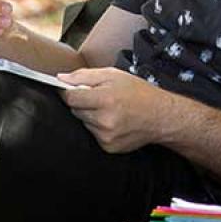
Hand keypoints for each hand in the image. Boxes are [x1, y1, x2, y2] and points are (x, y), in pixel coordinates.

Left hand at [57, 67, 175, 152]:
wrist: (160, 115)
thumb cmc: (138, 92)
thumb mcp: (113, 75)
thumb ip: (84, 75)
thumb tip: (60, 78)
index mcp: (105, 99)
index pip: (71, 98)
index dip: (69, 92)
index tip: (72, 89)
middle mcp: (104, 120)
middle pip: (75, 111)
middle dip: (83, 103)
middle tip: (100, 98)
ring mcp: (106, 136)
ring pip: (84, 123)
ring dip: (91, 116)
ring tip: (109, 110)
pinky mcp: (109, 147)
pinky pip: (93, 135)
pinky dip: (98, 128)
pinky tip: (113, 122)